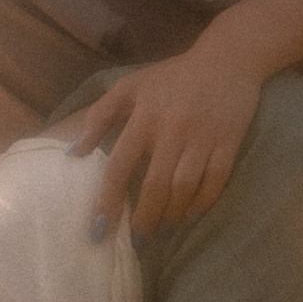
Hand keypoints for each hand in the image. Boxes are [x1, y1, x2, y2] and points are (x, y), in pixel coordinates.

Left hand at [63, 41, 265, 237]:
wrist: (227, 59)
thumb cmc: (172, 77)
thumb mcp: (130, 87)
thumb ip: (99, 116)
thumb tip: (73, 153)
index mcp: (144, 116)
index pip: (120, 165)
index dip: (108, 199)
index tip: (99, 230)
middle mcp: (172, 128)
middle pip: (155, 184)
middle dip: (144, 218)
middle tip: (137, 242)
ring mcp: (202, 136)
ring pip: (185, 186)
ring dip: (173, 213)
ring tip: (163, 229)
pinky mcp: (229, 141)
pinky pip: (216, 179)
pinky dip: (204, 201)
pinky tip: (192, 215)